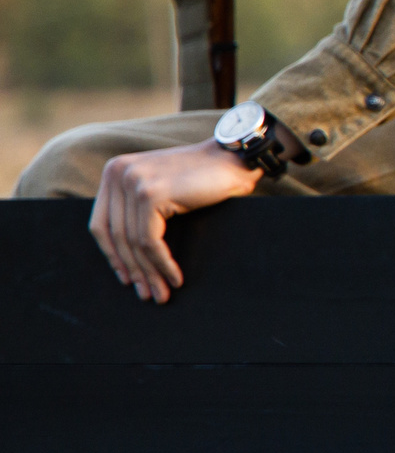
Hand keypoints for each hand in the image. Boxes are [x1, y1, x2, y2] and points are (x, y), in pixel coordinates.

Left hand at [91, 141, 262, 302]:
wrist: (235, 160)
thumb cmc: (205, 178)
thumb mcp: (160, 188)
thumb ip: (136, 206)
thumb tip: (123, 254)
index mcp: (114, 171)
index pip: (101, 224)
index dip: (112, 255)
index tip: (126, 277)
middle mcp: (117, 173)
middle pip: (116, 236)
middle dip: (132, 269)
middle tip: (146, 293)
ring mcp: (132, 182)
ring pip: (134, 242)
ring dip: (149, 273)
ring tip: (162, 292)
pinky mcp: (149, 195)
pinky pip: (150, 241)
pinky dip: (162, 264)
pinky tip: (174, 278)